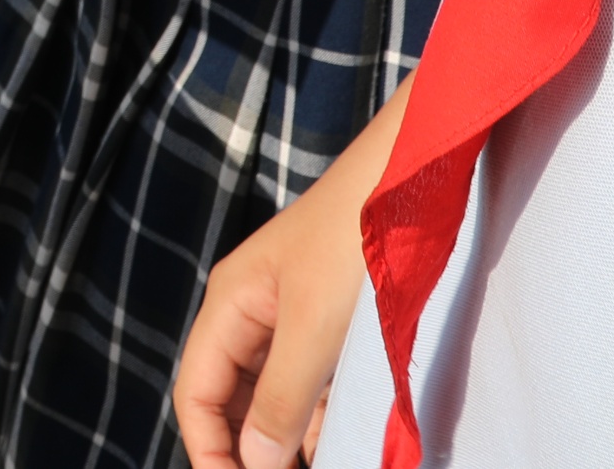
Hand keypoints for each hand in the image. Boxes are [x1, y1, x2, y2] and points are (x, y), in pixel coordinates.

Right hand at [175, 141, 379, 468]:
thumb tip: (253, 461)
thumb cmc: (358, 235)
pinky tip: (340, 437)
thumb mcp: (315, 328)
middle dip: (248, 446)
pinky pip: (312, 382)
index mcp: (230, 303)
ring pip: (274, 394)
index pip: (196, 393)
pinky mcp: (332, 319)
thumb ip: (279, 399)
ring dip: (290, 436)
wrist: (418, 174)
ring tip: (320, 460)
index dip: (208, 448)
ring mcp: (293, 314)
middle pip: (229, 398)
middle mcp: (253, 310)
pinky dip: (321, 416)